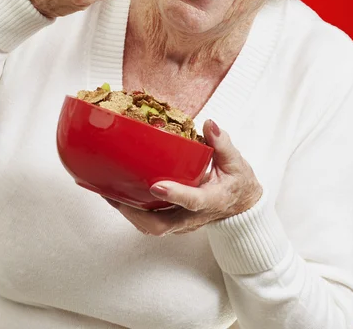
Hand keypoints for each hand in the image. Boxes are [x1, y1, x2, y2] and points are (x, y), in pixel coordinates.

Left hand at [105, 120, 262, 235]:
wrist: (243, 207)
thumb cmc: (238, 183)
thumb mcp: (236, 161)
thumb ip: (222, 142)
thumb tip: (209, 124)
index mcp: (212, 200)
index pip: (193, 201)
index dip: (175, 194)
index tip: (156, 185)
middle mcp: (194, 217)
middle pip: (162, 224)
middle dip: (136, 213)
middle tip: (116, 195)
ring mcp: (183, 224)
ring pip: (152, 227)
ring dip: (130, 213)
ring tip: (109, 195)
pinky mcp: (175, 223)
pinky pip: (151, 223)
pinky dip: (134, 212)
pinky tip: (118, 197)